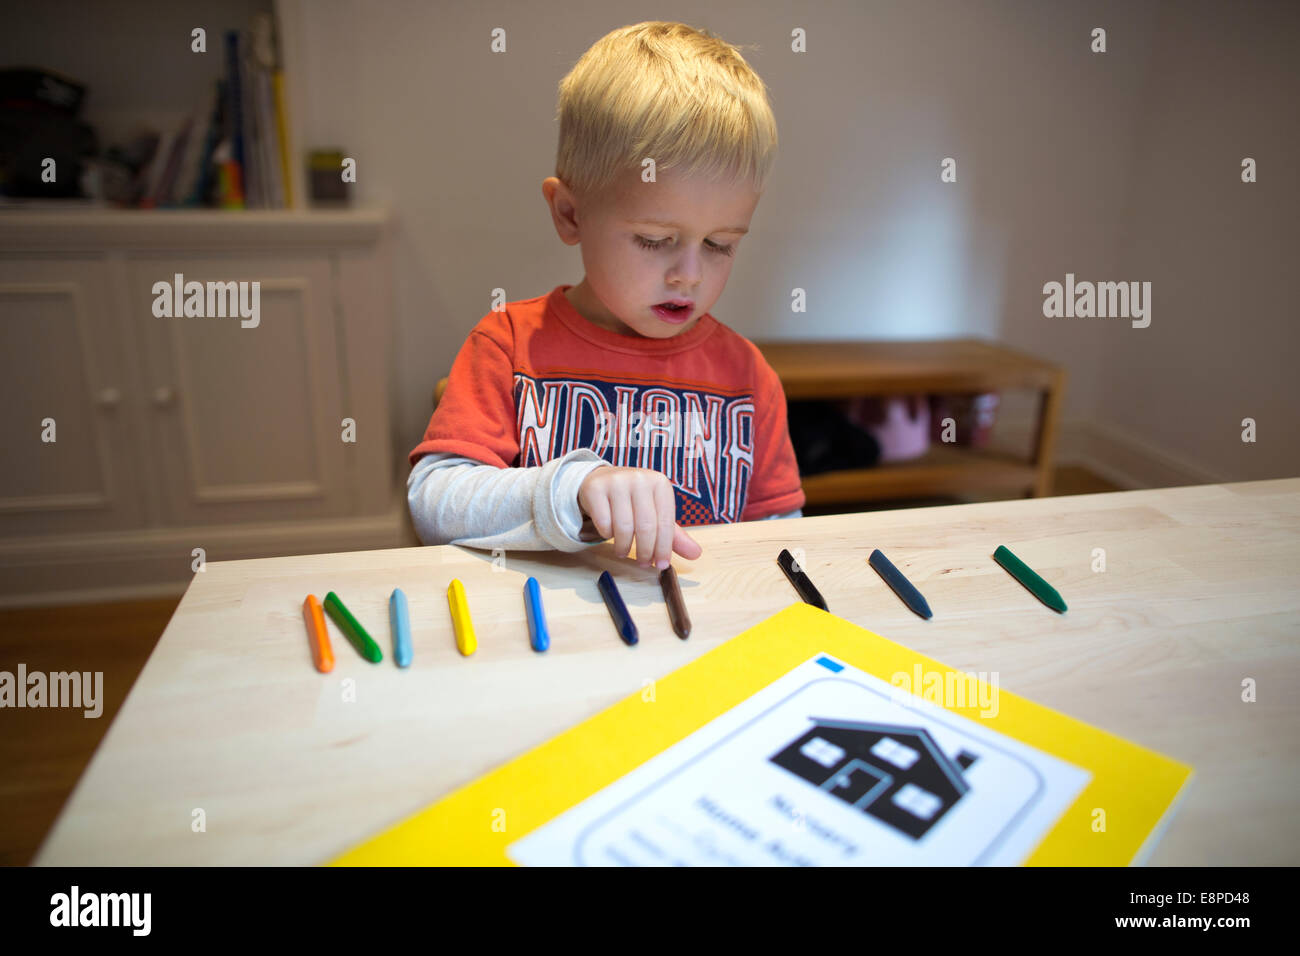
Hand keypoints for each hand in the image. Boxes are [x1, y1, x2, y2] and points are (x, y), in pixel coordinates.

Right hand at [577, 467, 702, 568]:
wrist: (603, 480)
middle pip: (646, 527)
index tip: (661, 565)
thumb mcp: (656, 513)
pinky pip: (604, 523)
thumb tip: (696, 554)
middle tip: (642, 563)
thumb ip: (674, 535)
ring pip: (623, 527)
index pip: (666, 523)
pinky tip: (609, 533)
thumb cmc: (634, 501)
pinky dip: (606, 534)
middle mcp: (640, 479)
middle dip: (645, 551)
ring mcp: (617, 481)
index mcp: (660, 484)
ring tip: (623, 551)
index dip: (664, 548)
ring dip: (624, 547)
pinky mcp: (596, 488)